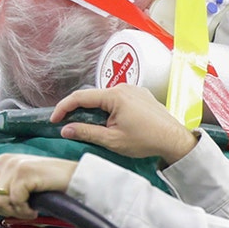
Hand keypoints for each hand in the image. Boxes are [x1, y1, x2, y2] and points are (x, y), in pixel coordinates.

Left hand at [0, 155, 77, 218]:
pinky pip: (14, 201)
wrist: (73, 178)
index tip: (4, 208)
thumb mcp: (18, 183)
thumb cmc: (47, 183)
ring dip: (15, 211)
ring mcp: (12, 165)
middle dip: (1, 210)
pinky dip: (25, 211)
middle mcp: (3, 161)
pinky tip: (34, 208)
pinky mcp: (23, 173)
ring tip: (28, 208)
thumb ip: (0, 188)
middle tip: (19, 209)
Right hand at [52, 85, 197, 164]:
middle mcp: (124, 87)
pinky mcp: (140, 95)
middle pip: (92, 96)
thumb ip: (86, 132)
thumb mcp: (112, 140)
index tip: (54, 120)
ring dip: (94, 110)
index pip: (80, 97)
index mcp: (115, 96)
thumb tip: (66, 129)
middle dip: (78, 110)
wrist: (174, 140)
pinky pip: (117, 99)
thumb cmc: (146, 140)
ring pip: (105, 97)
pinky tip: (109, 123)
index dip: (63, 108)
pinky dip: (108, 108)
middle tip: (68, 125)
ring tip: (89, 127)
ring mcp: (133, 89)